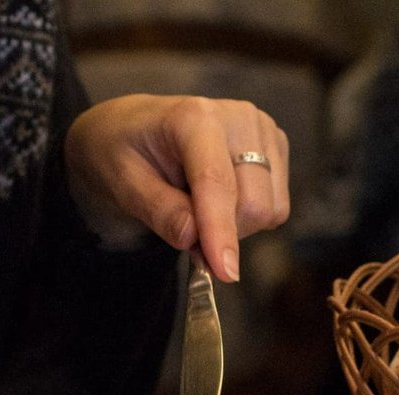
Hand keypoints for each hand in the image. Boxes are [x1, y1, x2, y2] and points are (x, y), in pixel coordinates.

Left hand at [64, 95, 289, 282]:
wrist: (135, 129)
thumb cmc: (125, 151)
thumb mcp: (123, 182)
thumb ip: (158, 210)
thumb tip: (192, 237)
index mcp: (194, 117)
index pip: (216, 183)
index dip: (220, 232)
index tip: (225, 273)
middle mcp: (238, 118)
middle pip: (253, 203)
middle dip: (221, 233)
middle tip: (185, 228)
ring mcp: (262, 132)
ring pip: (269, 210)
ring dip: (235, 227)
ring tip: (199, 207)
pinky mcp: (276, 148)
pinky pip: (276, 207)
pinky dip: (247, 218)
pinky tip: (221, 199)